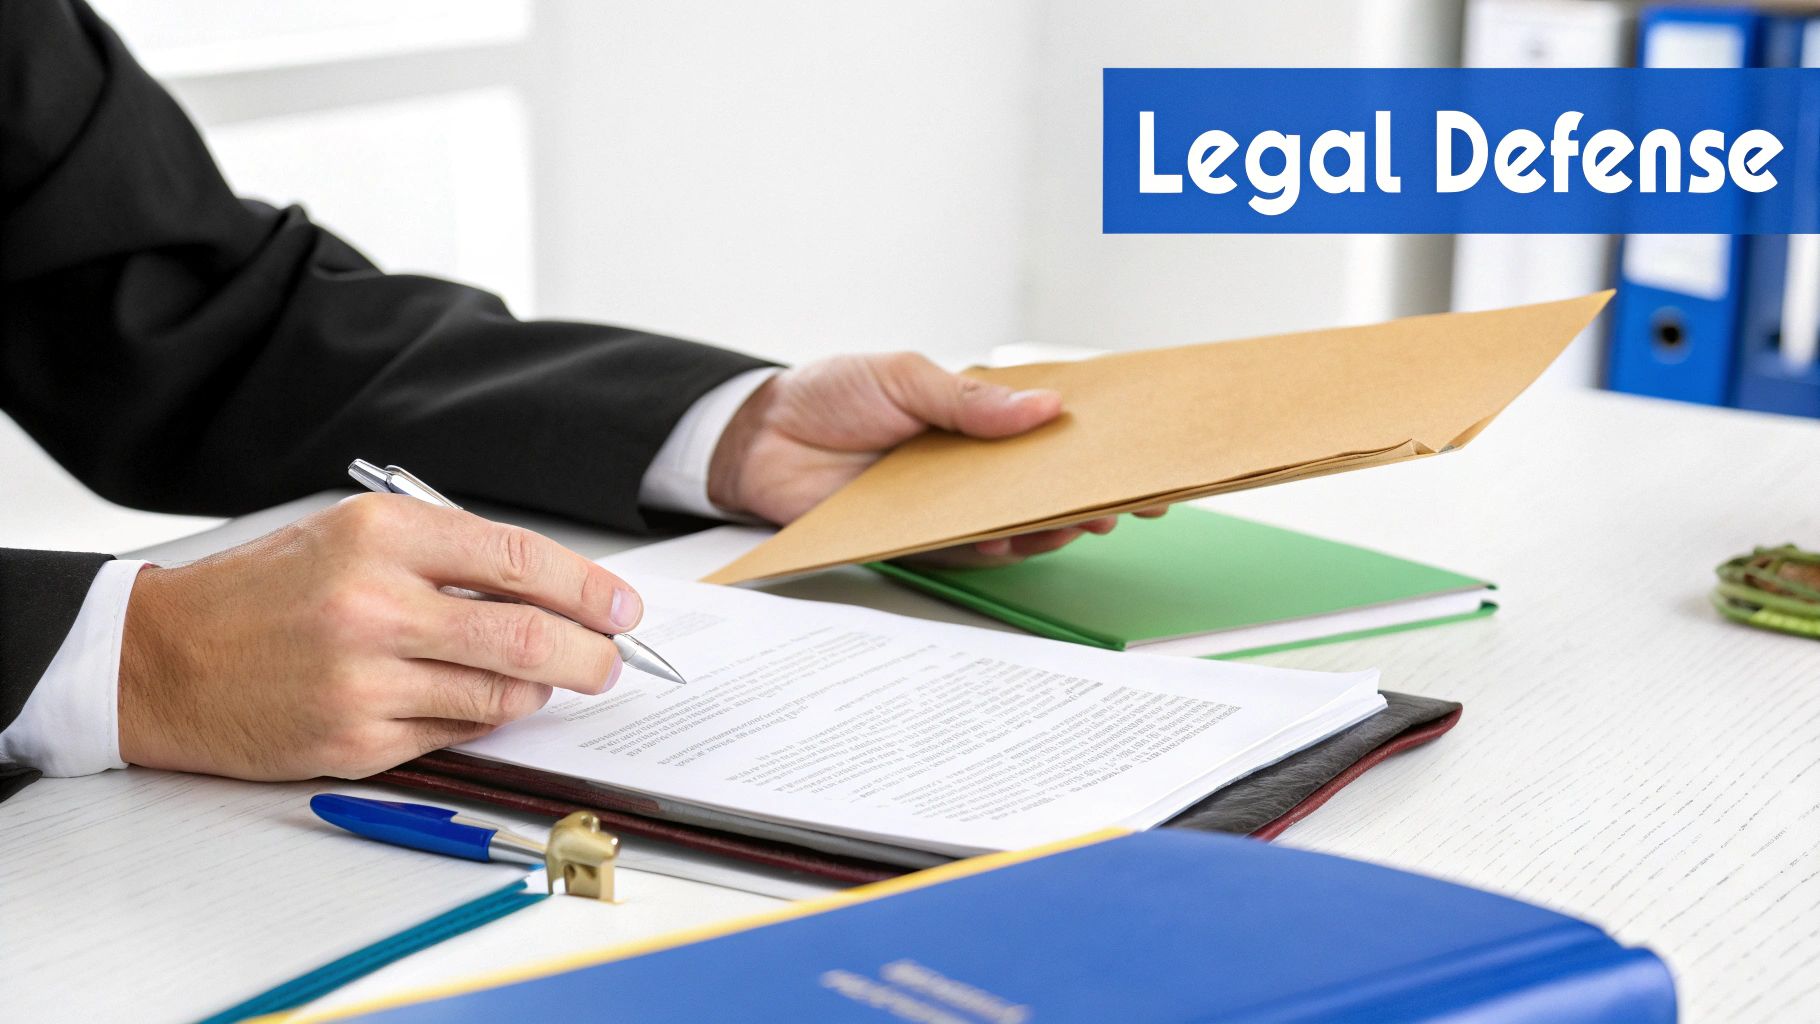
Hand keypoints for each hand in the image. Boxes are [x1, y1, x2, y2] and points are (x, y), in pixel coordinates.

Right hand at [118, 494, 641, 780]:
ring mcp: (363, 681)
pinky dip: (481, 721)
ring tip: (537, 680)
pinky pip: (455, 735)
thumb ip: (449, 558)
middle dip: (589, 655)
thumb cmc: (265, 594)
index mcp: (379, 536)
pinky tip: (471, 702)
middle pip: (526, 638)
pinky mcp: (353, 741)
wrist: (162, 660)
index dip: (588, 589)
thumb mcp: (351, 537)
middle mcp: (373, 606)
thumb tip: (556, 592)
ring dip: (536, 692)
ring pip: (500, 698)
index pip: (519, 560)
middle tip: (610, 661)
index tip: (623, 607)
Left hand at [707, 353, 1164, 565]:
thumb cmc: (830, 393)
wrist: (761, 438)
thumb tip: (1045, 407)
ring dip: (1052, 526)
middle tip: (1126, 498)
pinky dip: (997, 548)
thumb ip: (971, 399)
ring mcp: (949, 504)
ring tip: (1081, 519)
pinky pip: (969, 550)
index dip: (1098, 440)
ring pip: (1017, 523)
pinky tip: (1015, 541)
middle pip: (1046, 483)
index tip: (1143, 450)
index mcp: (977, 415)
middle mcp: (972, 464)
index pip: (1051, 428)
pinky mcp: (921, 537)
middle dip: (1091, 492)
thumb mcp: (904, 376)